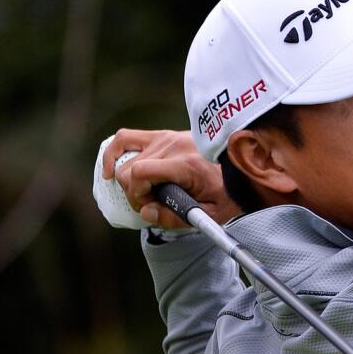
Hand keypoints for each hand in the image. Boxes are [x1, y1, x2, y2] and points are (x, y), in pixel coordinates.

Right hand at [101, 129, 239, 228]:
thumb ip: (176, 218)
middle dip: (133, 192)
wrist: (242, 167)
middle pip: (129, 168)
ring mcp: (166, 137)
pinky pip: (125, 138)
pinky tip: (110, 171)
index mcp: (185, 164)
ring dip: (127, 179)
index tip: (150, 206)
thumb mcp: (210, 215)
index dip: (137, 194)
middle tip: (152, 203)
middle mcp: (173, 146)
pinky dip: (113, 153)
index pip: (140, 173)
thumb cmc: (227, 193)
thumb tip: (146, 212)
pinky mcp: (162, 135)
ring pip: (124, 158)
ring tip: (144, 191)